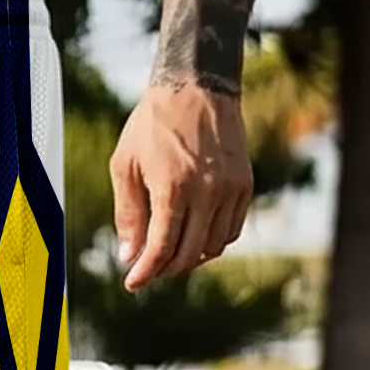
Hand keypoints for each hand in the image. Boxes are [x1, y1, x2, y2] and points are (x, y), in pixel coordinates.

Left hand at [109, 84, 253, 292]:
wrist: (197, 85)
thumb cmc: (153, 124)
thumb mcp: (125, 165)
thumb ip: (128, 214)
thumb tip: (129, 257)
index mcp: (173, 187)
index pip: (161, 249)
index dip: (145, 273)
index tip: (132, 284)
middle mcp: (207, 191)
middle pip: (188, 254)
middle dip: (165, 269)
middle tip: (149, 269)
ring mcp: (230, 189)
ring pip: (212, 248)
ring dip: (189, 258)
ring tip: (170, 253)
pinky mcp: (244, 184)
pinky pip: (231, 231)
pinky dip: (212, 242)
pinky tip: (194, 236)